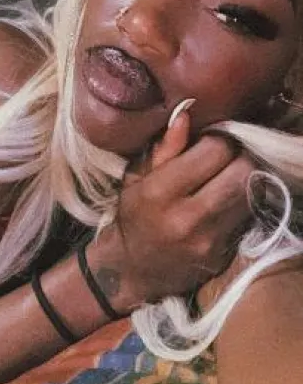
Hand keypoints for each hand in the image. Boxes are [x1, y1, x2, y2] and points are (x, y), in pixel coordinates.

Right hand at [96, 107, 253, 310]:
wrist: (132, 269)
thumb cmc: (134, 214)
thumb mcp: (138, 177)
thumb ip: (165, 147)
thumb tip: (186, 114)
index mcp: (160, 192)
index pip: (214, 150)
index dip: (218, 139)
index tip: (211, 140)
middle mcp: (187, 217)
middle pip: (241, 171)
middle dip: (238, 156)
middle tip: (227, 156)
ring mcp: (209, 240)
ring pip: (250, 193)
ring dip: (245, 177)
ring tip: (230, 173)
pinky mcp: (223, 255)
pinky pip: (247, 217)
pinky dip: (243, 201)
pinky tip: (228, 198)